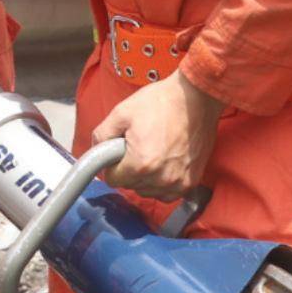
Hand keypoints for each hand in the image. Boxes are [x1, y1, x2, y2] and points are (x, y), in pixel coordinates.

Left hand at [92, 71, 224, 200]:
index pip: (113, 180)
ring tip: (152, 151)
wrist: (195, 98)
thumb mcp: (122, 112)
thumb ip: (102, 135)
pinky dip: (162, 183)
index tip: (119, 152)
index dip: (112, 165)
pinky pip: (168, 194)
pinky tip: (163, 163)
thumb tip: (95, 151)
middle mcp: (161, 179)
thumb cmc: (161, 102)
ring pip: (148, 191)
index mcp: (141, 163)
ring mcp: (178, 183)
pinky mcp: (191, 182)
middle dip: (128, 169)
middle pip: (130, 186)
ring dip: (145, 178)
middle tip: (137, 146)